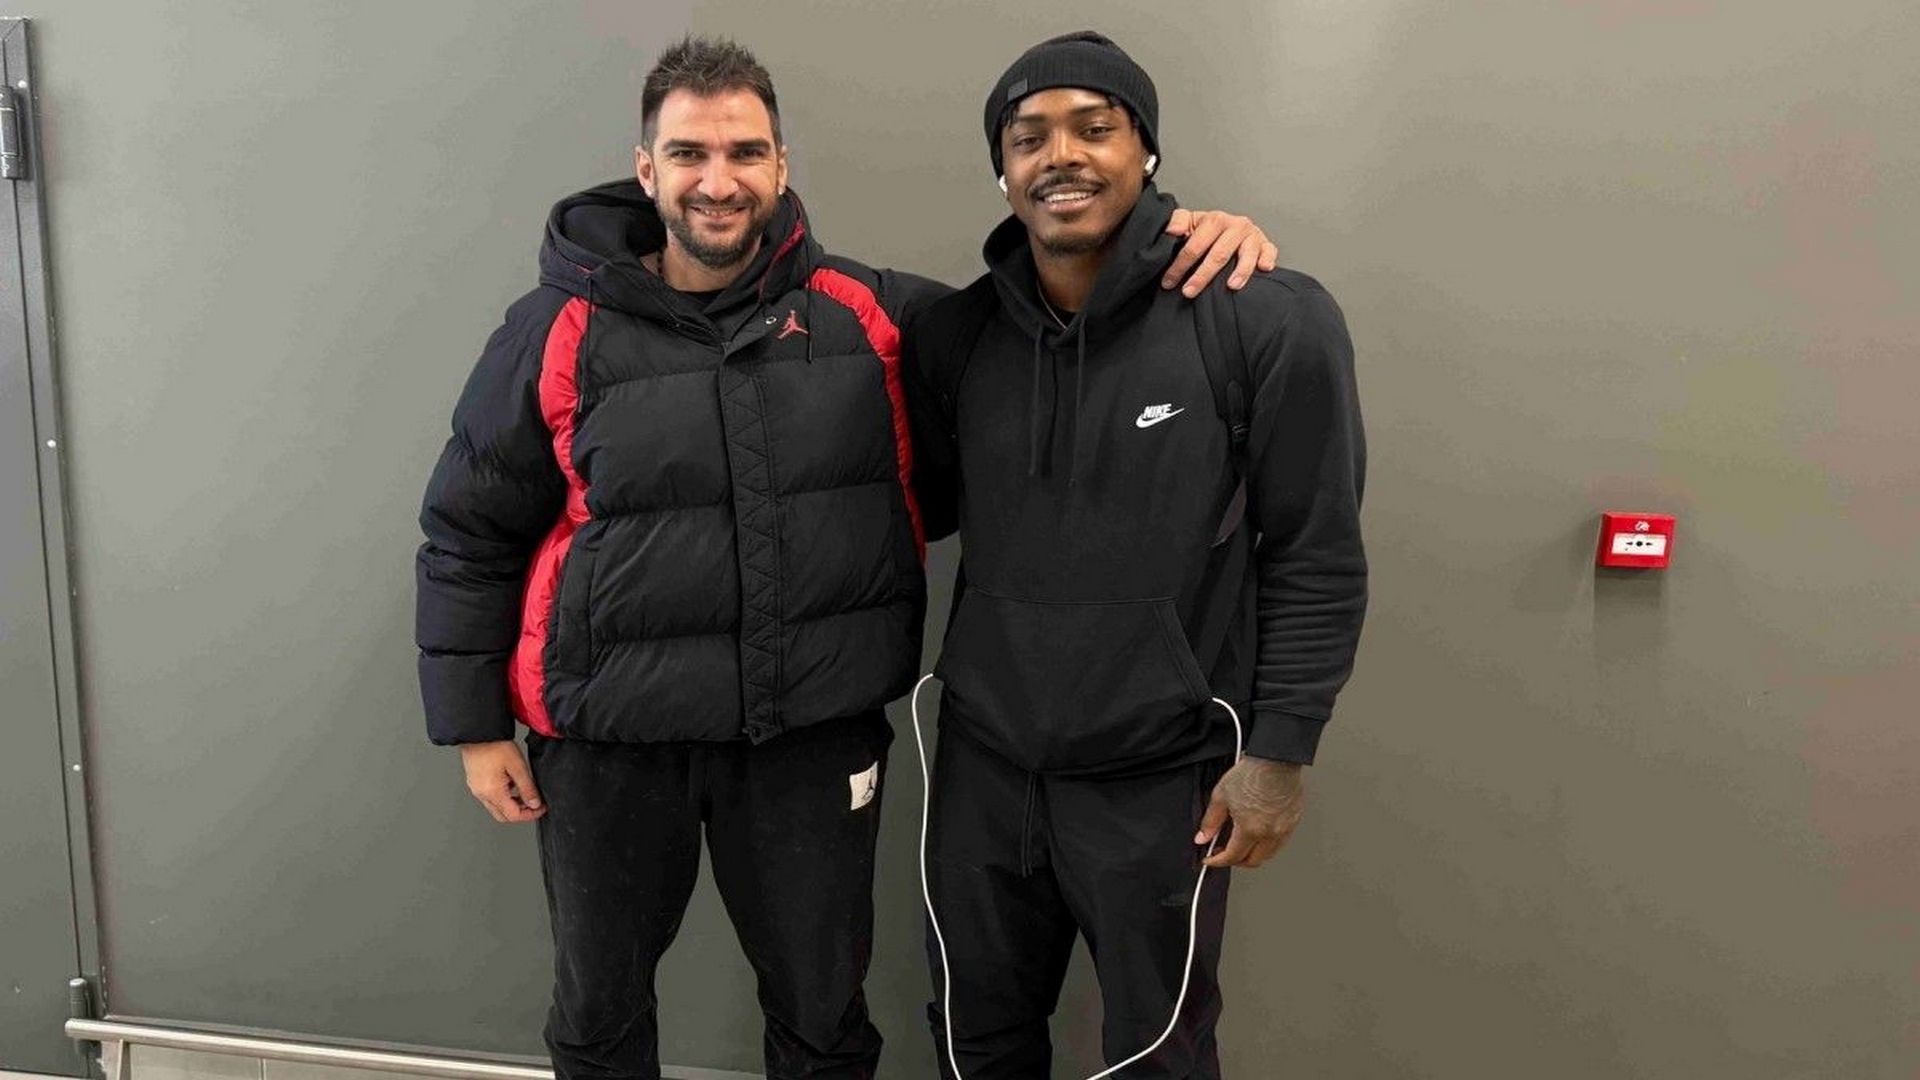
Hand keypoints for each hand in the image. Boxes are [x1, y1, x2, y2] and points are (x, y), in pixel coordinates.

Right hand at [459, 740, 545, 822]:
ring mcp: (476, 789)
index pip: (513, 815)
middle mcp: (482, 794)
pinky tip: (511, 783)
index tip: (541, 808)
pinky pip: (490, 797)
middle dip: (521, 812)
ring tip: (525, 791)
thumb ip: (527, 788)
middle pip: (503, 815)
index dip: (530, 814)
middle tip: (534, 803)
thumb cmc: (495, 745)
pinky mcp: (475, 782)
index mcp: (492, 792)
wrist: (477, 732)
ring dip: (512, 804)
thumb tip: (535, 804)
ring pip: (496, 807)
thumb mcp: (518, 766)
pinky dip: (503, 796)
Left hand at [1162, 209, 1280, 296]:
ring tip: (1231, 286)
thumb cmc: (1208, 231)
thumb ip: (1177, 222)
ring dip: (1240, 271)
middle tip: (1189, 292)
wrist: (1230, 228)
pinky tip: (1263, 269)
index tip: (1169, 282)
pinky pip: (1270, 251)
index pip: (1195, 245)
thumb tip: (1171, 230)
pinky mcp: (1265, 244)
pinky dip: (1268, 259)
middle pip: (1219, 253)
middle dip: (1202, 275)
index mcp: (1215, 220)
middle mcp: (1236, 225)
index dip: (1180, 265)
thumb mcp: (1190, 222)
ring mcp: (1252, 235)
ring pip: (1247, 254)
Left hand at [1195, 757, 1303, 868]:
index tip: (1211, 858)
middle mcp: (1270, 833)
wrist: (1276, 759)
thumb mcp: (1221, 795)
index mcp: (1250, 829)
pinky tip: (1258, 834)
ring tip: (1241, 843)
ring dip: (1253, 854)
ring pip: (1268, 854)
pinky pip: (1280, 842)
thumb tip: (1203, 837)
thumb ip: (1211, 821)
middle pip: (1253, 861)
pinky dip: (1267, 844)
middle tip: (1225, 852)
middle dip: (1236, 861)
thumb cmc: (1252, 773)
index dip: (1217, 861)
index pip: (1232, 856)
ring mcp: (1284, 829)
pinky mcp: (1293, 822)